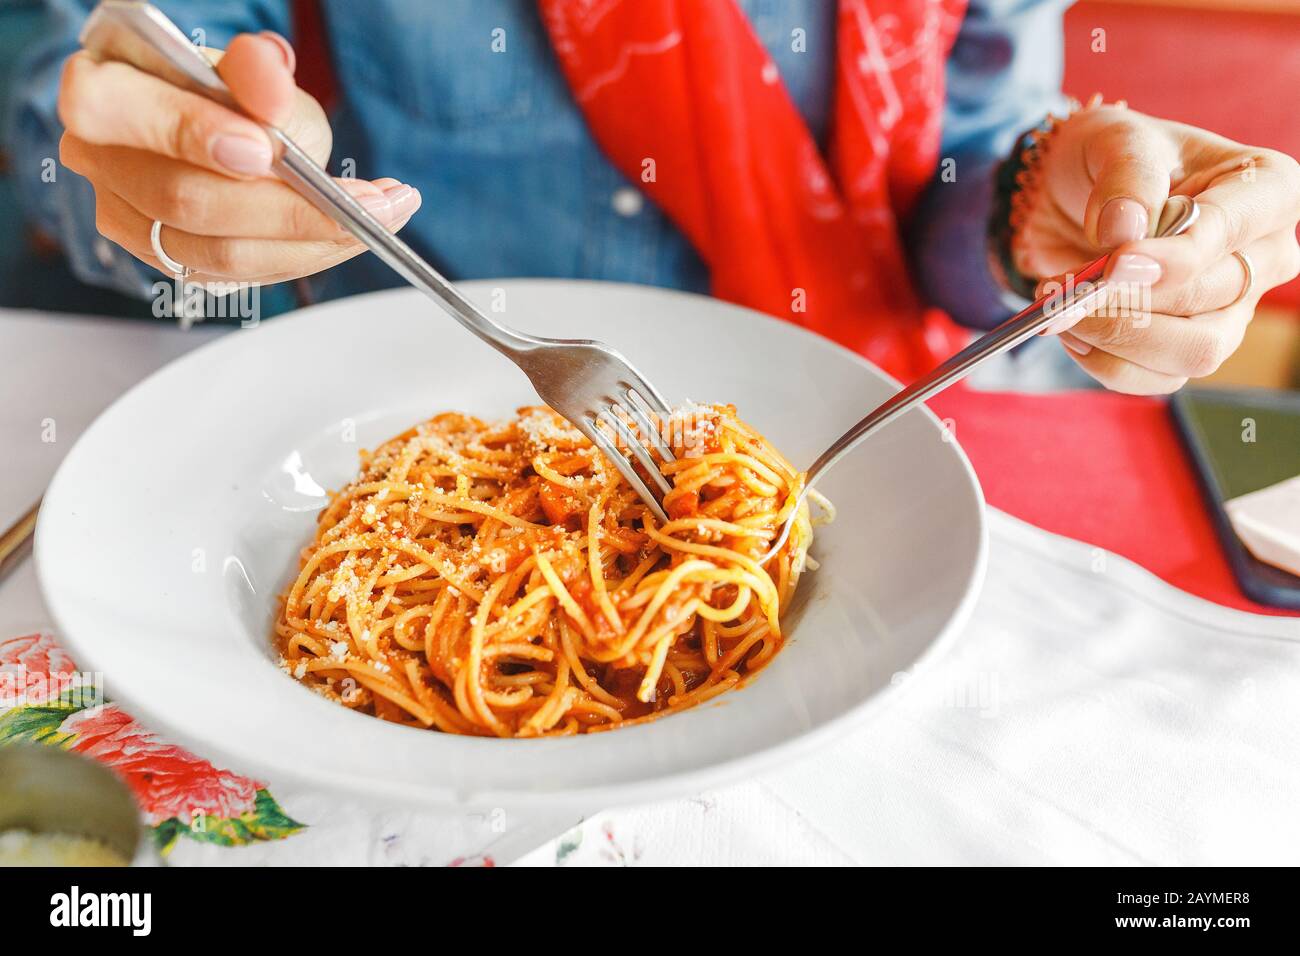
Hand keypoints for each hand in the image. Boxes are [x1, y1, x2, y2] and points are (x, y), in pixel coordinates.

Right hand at [57, 32, 420, 284]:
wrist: (232, 134)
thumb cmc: (230, 99)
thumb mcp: (252, 76)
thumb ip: (258, 75)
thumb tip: (268, 79)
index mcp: (100, 89)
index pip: (113, 111)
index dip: (190, 134)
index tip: (268, 149)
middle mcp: (100, 159)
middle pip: (185, 201)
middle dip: (291, 206)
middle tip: (369, 201)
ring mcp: (128, 218)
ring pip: (220, 253)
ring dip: (314, 241)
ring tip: (382, 214)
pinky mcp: (168, 262)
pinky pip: (241, 277)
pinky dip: (306, 257)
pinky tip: (352, 234)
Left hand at [1014, 103, 1299, 393]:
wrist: (1073, 197)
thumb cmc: (1111, 158)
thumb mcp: (1115, 141)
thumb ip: (1126, 178)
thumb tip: (1124, 231)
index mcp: (1265, 190)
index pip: (1232, 233)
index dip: (1176, 257)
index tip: (1117, 265)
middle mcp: (1263, 255)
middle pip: (1207, 298)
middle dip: (1127, 298)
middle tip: (1063, 286)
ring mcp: (1232, 309)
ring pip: (1192, 351)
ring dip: (1115, 337)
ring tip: (1061, 307)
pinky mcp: (1189, 347)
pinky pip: (1155, 378)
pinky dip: (1104, 361)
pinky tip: (1072, 331)